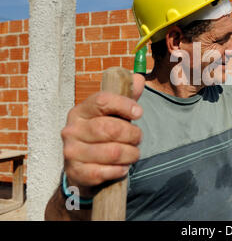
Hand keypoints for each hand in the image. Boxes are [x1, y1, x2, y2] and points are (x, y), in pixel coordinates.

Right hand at [61, 74, 145, 196]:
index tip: (139, 112)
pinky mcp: (75, 171)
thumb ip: (126, 97)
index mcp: (81, 110)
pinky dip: (119, 170)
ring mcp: (71, 151)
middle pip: (110, 128)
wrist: (81, 167)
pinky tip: (122, 167)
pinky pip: (104, 172)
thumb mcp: (112, 115)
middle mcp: (72, 129)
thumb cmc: (101, 135)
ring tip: (133, 153)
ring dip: (130, 154)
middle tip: (138, 138)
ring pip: (112, 152)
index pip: (102, 100)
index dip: (124, 105)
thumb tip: (138, 79)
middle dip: (132, 134)